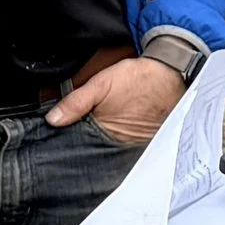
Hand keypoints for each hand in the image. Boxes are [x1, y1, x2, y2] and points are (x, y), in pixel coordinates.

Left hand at [50, 53, 186, 141]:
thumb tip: (53, 119)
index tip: (56, 133)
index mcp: (106, 135)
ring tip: (93, 128)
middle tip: (73, 129)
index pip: (78, 146)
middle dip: (80, 142)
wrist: (170, 75)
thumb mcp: (101, 84)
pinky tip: (112, 128)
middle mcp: (120, 146)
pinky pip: (123, 145)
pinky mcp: (143, 142)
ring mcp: (133, 146)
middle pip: (92, 150)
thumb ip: (75, 102)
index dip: (66, 139)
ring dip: (97, 142)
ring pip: (107, 149)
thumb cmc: (138, 79)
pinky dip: (114, 139)